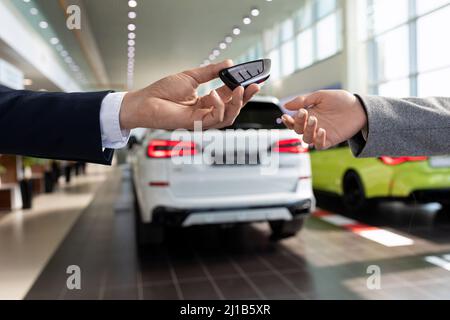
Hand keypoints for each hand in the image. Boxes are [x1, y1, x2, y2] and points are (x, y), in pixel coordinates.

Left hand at [119, 60, 259, 130]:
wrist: (146, 101)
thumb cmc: (163, 91)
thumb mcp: (192, 76)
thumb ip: (211, 72)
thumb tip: (229, 63)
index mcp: (206, 101)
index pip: (229, 96)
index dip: (242, 88)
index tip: (253, 79)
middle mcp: (206, 112)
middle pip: (233, 108)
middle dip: (245, 98)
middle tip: (254, 85)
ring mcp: (202, 120)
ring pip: (229, 117)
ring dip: (237, 103)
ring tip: (239, 88)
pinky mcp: (196, 125)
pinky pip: (215, 119)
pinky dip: (219, 107)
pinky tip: (215, 95)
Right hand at [281, 90, 366, 149]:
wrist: (359, 107)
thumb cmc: (341, 100)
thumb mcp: (321, 96)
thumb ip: (303, 100)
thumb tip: (285, 105)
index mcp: (308, 115)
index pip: (293, 122)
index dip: (288, 121)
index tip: (286, 116)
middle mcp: (312, 126)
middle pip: (298, 130)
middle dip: (298, 122)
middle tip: (305, 112)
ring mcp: (321, 134)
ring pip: (306, 139)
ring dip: (308, 130)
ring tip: (315, 120)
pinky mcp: (330, 140)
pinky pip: (319, 145)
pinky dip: (318, 140)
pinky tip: (322, 131)